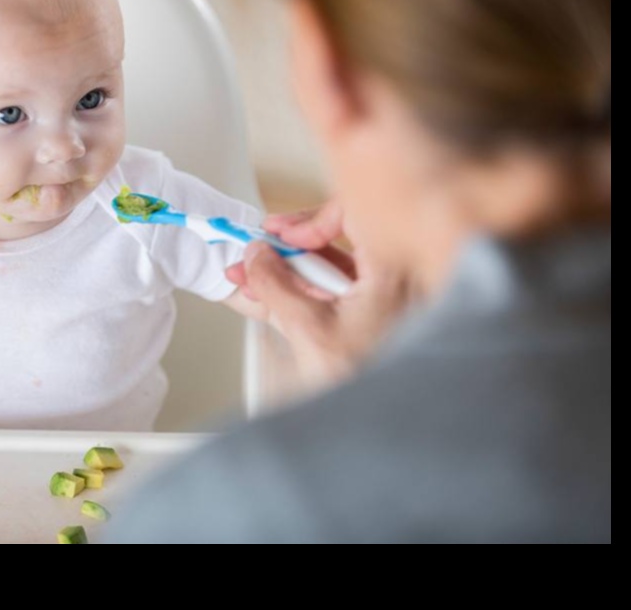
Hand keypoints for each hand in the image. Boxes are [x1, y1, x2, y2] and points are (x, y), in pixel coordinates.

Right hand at [227, 200, 413, 390]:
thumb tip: (256, 257)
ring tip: (250, 278)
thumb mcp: (307, 330)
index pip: (354, 214)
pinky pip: (330, 291)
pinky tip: (267, 296)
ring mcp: (381, 300)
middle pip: (336, 240)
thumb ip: (276, 287)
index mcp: (390, 271)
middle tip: (256, 251)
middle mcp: (391, 280)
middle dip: (286, 249)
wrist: (378, 428)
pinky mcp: (368, 319)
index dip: (311, 219)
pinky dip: (298, 291)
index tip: (279, 234)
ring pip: (329, 267)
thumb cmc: (367, 383)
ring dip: (286, 271)